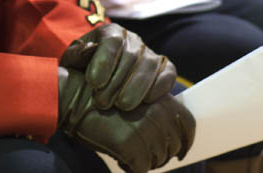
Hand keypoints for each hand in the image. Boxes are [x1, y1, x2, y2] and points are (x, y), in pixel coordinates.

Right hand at [58, 67, 194, 170]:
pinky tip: (119, 159)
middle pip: (174, 145)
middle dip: (162, 156)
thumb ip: (155, 114)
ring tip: (128, 155)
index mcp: (162, 99)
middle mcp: (158, 113)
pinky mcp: (131, 145)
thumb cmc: (101, 100)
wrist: (74, 98)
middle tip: (144, 157)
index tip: (179, 151)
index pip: (188, 123)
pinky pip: (140, 168)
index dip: (186, 141)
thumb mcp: (134, 100)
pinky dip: (130, 168)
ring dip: (145, 162)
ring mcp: (146, 129)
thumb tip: (171, 139)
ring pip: (158, 159)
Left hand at [61, 23, 175, 109]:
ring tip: (121, 106)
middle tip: (102, 103)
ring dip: (136, 87)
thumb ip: (76, 55)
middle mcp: (133, 39)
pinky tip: (147, 101)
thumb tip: (88, 50)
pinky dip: (159, 86)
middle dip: (116, 82)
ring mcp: (150, 53)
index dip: (104, 61)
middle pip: (130, 57)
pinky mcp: (164, 68)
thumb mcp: (73, 61)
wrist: (101, 79)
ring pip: (149, 66)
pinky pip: (167, 74)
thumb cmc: (83, 69)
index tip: (94, 83)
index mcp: (111, 32)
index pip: (112, 41)